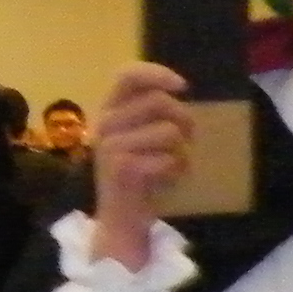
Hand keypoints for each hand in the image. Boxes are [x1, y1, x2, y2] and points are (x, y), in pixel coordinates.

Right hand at [89, 64, 194, 271]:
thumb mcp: (143, 134)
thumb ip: (154, 111)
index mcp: (109, 110)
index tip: (183, 86)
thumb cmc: (140, 172)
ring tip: (171, 165)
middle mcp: (104, 124)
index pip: (127, 75)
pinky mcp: (123, 169)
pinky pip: (169, 159)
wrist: (122, 217)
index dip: (157, 74)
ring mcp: (111, 146)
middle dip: (185, 119)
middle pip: (159, 102)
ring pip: (169, 131)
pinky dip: (176, 170)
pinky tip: (165, 181)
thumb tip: (179, 88)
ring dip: (182, 150)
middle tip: (188, 138)